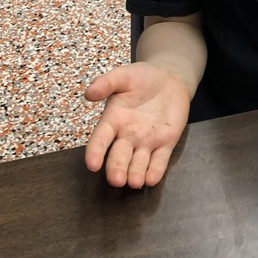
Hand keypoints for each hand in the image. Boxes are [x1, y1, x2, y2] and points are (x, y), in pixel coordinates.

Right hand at [84, 62, 191, 188]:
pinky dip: (156, 170)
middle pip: (119, 156)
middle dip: (117, 169)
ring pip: (138, 162)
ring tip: (134, 182)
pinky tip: (152, 179)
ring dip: (136, 173)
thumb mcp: (123, 75)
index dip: (96, 152)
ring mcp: (146, 142)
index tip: (92, 164)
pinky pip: (160, 160)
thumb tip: (89, 93)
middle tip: (117, 180)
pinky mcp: (165, 143)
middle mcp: (127, 135)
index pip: (100, 139)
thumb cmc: (142, 78)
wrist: (169, 79)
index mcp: (113, 120)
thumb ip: (107, 83)